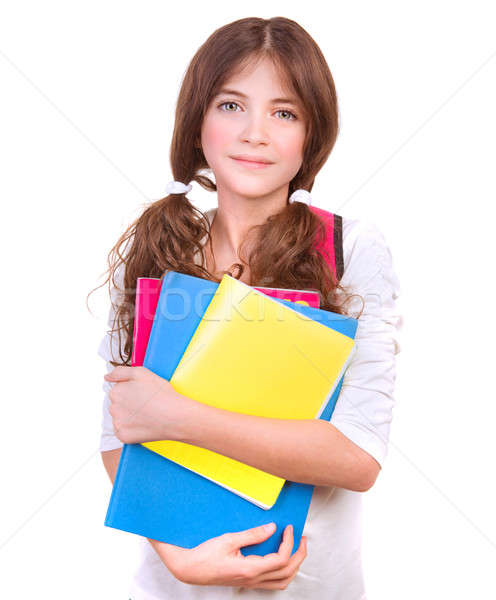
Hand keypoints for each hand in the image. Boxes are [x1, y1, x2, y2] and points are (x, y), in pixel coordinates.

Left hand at [104, 365, 191, 443]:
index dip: (133, 391)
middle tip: (147, 404)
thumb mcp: (142, 373)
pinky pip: (123, 432)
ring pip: (121, 418)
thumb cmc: (161, 393)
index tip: (144, 394)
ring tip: (147, 415)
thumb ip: (120, 371)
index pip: (119, 390)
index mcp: (116, 392)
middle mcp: (113, 408)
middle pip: (118, 404)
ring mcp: (118, 424)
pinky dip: (132, 429)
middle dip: (129, 404)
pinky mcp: (123, 436)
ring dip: (130, 416)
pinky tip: (144, 424)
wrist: (175, 416)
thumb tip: (107, 377)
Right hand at [149, 522, 307, 589]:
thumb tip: (272, 528)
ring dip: (293, 566)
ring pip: (281, 582)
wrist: (190, 569)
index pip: (281, 559)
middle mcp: (252, 580)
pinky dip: (282, 572)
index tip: (288, 528)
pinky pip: (271, 582)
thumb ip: (253, 535)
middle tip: (301, 539)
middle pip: (287, 573)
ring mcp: (250, 583)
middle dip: (298, 555)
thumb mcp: (229, 539)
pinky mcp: (246, 582)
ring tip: (295, 549)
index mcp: (250, 569)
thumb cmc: (205, 555)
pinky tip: (279, 559)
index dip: (289, 542)